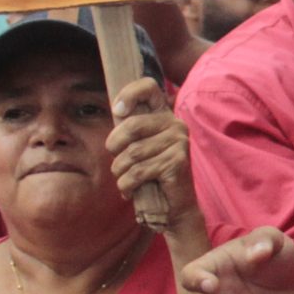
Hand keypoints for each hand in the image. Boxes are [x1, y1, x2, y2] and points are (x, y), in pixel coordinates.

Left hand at [108, 78, 195, 209]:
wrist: (173, 205)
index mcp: (164, 115)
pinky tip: (130, 190)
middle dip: (114, 147)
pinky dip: (127, 185)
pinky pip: (139, 171)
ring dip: (120, 171)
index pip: (148, 87)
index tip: (117, 111)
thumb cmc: (151, 174)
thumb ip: (128, 128)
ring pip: (132, 153)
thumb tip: (115, 110)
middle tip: (116, 162)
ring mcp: (179, 143)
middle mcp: (176, 124)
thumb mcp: (136, 146)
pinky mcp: (177, 162)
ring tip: (125, 179)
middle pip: (131, 125)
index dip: (128, 94)